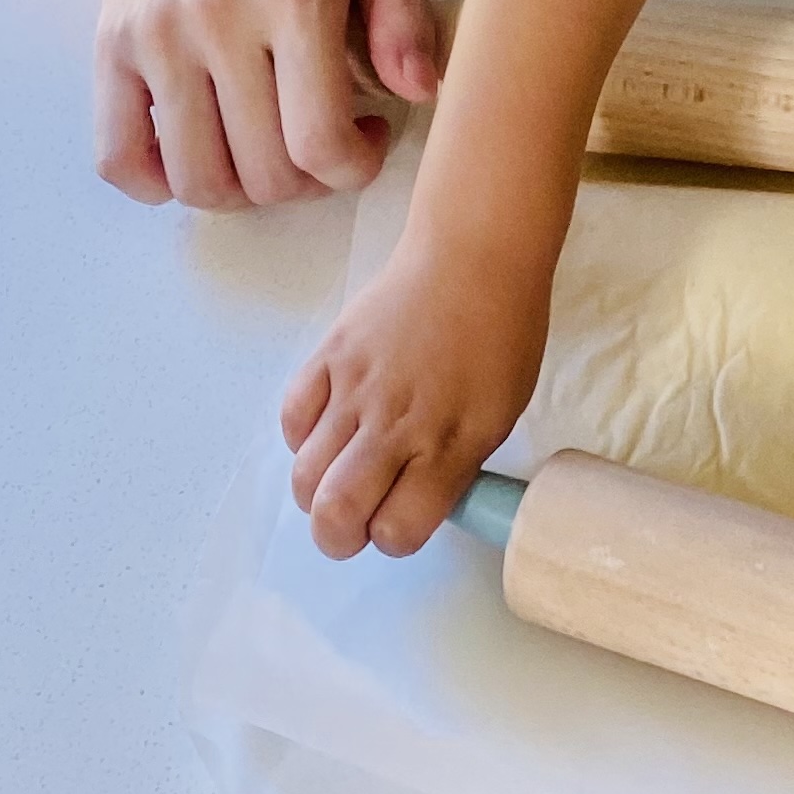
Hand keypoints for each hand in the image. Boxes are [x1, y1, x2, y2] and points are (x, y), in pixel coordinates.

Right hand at [93, 0, 441, 208]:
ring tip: (269, 150)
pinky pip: (120, 159)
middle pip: (263, 173)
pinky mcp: (112, 49)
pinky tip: (205, 151)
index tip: (367, 138)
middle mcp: (218, 20)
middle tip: (322, 142)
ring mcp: (156, 39)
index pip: (318, 140)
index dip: (353, 168)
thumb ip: (405, 11)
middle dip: (309, 182)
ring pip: (198, 180)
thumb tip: (420, 91)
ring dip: (244, 192)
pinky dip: (161, 184)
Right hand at [279, 230, 553, 555]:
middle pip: (335, 515)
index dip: (393, 537)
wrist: (473, 255)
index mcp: (450, 444)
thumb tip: (408, 506)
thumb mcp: (498, 416)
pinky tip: (328, 430)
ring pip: (304, 476)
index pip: (397, 530)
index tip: (401, 520)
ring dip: (316, 492)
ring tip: (340, 475)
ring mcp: (356, 389)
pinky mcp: (328, 355)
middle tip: (354, 520)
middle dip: (339, 536)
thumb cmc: (501, 337)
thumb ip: (453, 469)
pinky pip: (292, 419)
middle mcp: (397, 424)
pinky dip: (303, 438)